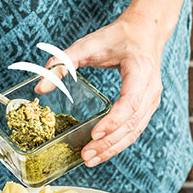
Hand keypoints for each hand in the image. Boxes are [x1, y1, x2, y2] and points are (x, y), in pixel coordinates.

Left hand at [36, 15, 164, 166]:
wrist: (144, 33)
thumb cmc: (117, 37)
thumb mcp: (87, 44)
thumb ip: (62, 63)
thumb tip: (40, 88)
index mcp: (140, 70)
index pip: (130, 102)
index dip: (113, 121)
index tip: (95, 133)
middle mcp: (151, 88)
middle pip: (132, 123)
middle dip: (109, 143)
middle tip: (86, 155)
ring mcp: (152, 100)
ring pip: (135, 131)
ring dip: (113, 148)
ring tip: (91, 159)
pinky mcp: (148, 107)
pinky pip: (135, 130)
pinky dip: (119, 143)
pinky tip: (101, 151)